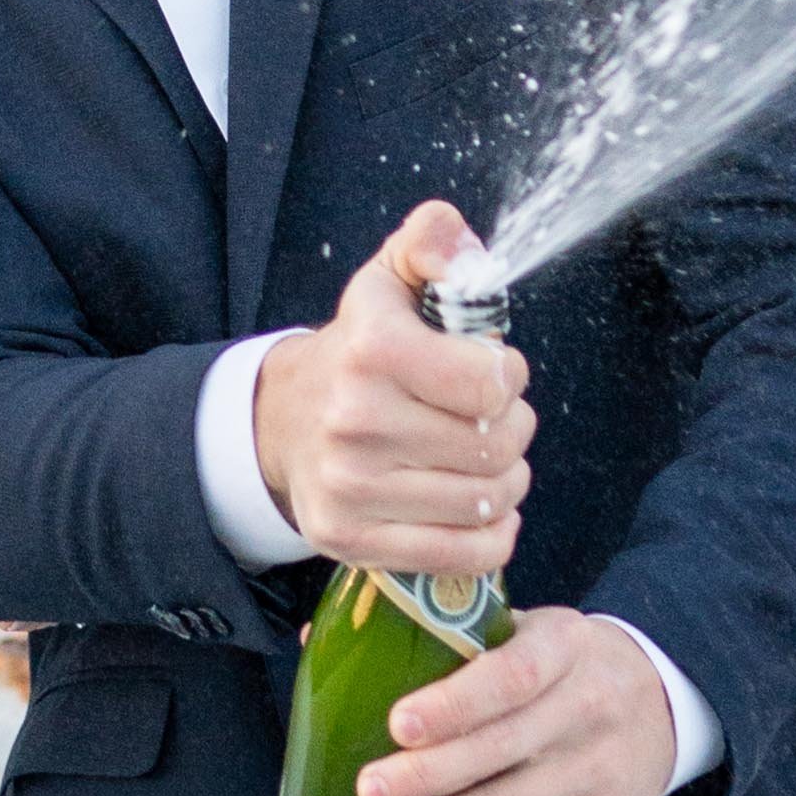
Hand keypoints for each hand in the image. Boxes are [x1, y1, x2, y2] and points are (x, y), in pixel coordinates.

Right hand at [252, 200, 532, 576]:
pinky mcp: (350, 538)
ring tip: (483, 460)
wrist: (283, 419)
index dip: (507, 374)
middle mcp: (354, 421)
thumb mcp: (390, 278)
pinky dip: (492, 537)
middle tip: (490, 419)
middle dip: (512, 429)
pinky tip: (482, 510)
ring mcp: (350, 487)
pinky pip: (462, 554)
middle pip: (496, 446)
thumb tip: (461, 254)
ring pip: (487, 502)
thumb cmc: (360, 348)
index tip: (492, 371)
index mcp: (371, 350)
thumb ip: (435, 241)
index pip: (491, 382)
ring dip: (506, 483)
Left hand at [350, 606, 678, 795]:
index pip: (514, 674)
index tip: (400, 723)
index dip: (457, 702)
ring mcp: (595, 770)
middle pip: (503, 750)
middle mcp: (588, 706)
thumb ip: (440, 633)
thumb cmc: (559, 660)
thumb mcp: (523, 627)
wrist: (662, 701)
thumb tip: (319, 640)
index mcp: (563, 645)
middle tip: (368, 792)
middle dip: (429, 778)